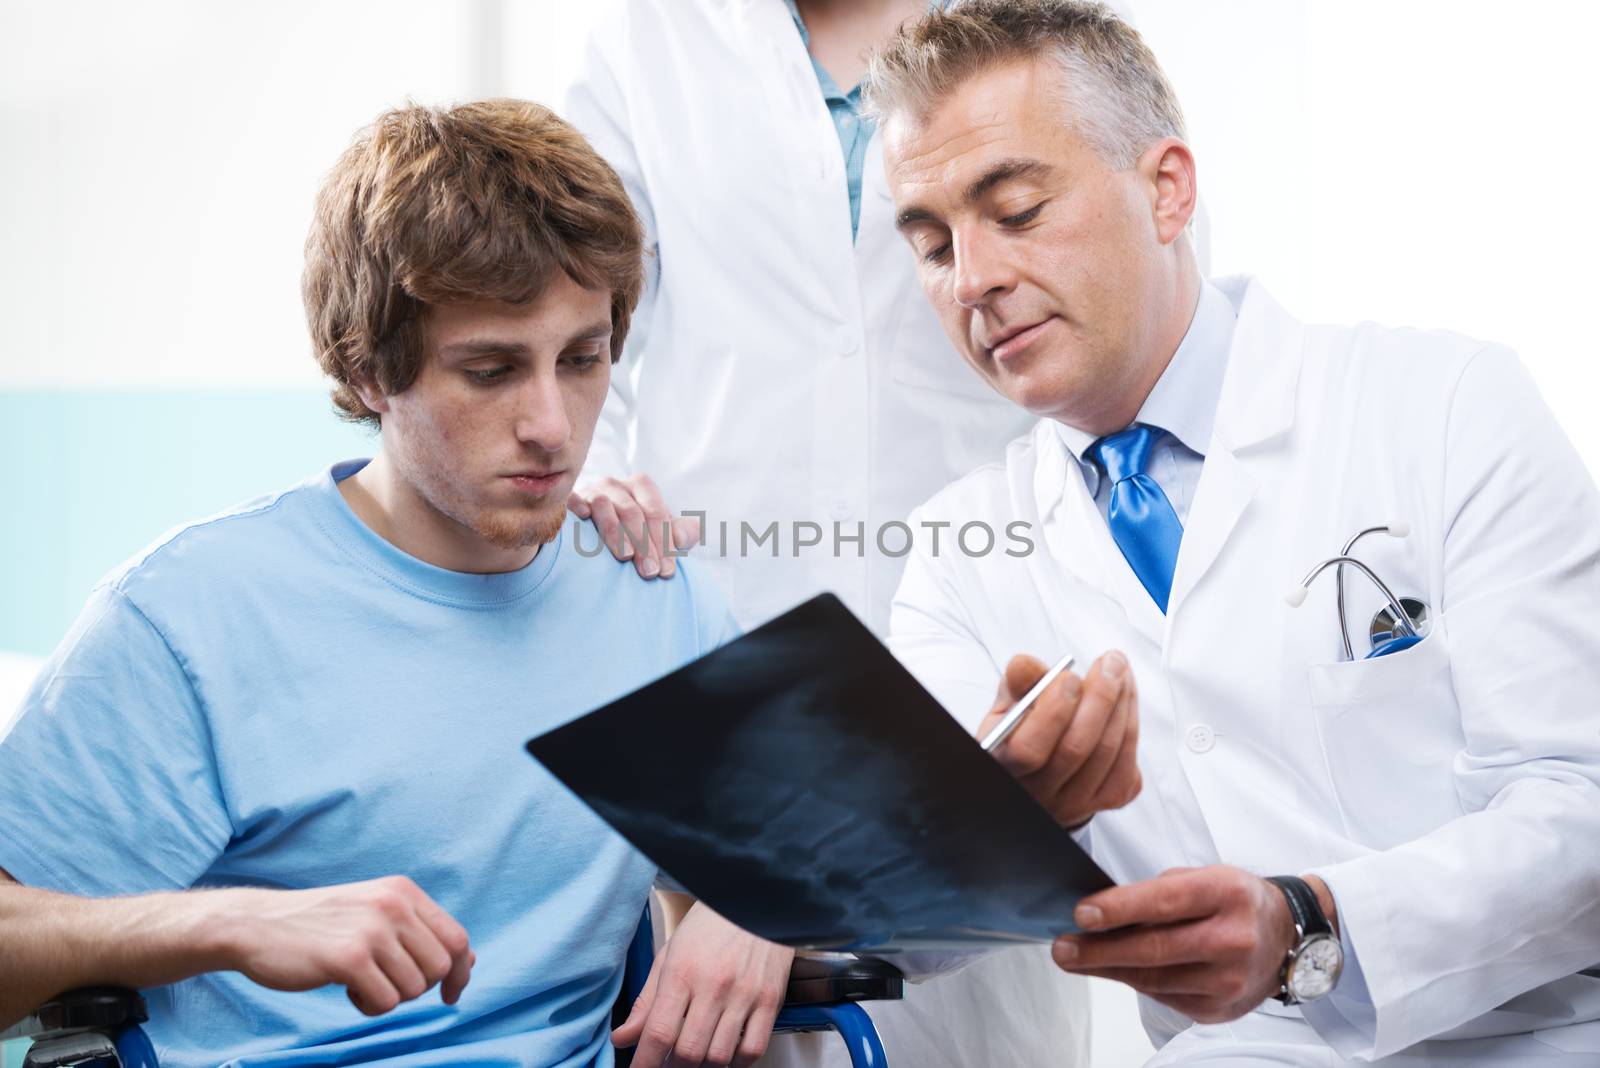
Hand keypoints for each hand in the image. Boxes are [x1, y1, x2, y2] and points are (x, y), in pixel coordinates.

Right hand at [217, 876, 473, 1016]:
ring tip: (359, 982)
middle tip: (384, 983)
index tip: (449, 994)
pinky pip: (386, 1002)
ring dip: (388, 997)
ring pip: (413, 989)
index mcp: (402, 892)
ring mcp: (371, 930)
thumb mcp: (375, 914)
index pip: (456, 937)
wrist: (257, 926)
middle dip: (418, 988)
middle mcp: (392, 905)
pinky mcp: (348, 958)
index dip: (459, 972)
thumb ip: (420, 932)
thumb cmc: (321, 926)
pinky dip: (369, 1006)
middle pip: (439, 967)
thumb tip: (468, 960)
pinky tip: (345, 988)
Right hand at [569, 473, 698, 579]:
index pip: (656, 513)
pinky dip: (578, 505)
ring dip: (616, 531)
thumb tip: (682, 539)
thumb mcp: (662, 531)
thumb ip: (681, 533)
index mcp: (642, 487)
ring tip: (625, 556)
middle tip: (649, 572)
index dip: (663, 542)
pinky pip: (572, 499)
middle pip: (632, 511)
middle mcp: (616, 485)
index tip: (666, 571)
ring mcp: (592, 491)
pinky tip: (584, 518)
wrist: (599, 526)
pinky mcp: (571, 499)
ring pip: (604, 505)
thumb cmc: (637, 531)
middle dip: (643, 544)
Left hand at [612, 901, 792, 1066]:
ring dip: (703, 1066)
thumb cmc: (710, 925)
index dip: (645, 1064)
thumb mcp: (670, 954)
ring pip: (719, 1056)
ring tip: (696, 1056)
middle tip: (668, 1062)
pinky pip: (753, 1049)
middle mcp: (713, 985)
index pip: (658, 1033)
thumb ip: (647, 1001)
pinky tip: (726, 1053)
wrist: (755, 899)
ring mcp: (745, 994)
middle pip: (688, 1052)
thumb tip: (623, 1039)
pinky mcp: (770, 1000)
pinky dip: (736, 1062)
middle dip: (672, 1067)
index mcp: (682, 971)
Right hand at [975, 651, 1140, 827]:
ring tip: (1119, 671)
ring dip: (1121, 704)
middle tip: (1110, 662)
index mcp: (1005, 767)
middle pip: (1076, 749)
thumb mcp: (1008, 708)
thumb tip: (1024, 665)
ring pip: (1107, 752)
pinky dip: (1131, 722)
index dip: (1053, 711)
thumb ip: (1017, 685)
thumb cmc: (1022, 735)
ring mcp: (1075, 803)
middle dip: (1099, 697)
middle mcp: (1038, 794)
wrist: (1041, 775)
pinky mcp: (1108, 799)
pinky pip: (1127, 760)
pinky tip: (1126, 698)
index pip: (1028, 750)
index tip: (1068, 676)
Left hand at [1050, 865, 1304, 1023]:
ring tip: (1075, 958)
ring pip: (1154, 979)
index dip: (1119, 909)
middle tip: (1062, 947)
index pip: (1165, 902)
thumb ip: (1157, 893)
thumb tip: (1100, 911)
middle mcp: (1233, 940)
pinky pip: (1164, 997)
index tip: (1081, 914)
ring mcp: (1229, 980)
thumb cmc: (1234, 900)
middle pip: (1155, 949)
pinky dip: (1135, 982)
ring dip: (1108, 969)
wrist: (1285, 938)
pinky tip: (1113, 970)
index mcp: (1227, 894)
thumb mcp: (1204, 878)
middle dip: (1100, 950)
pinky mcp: (1219, 1009)